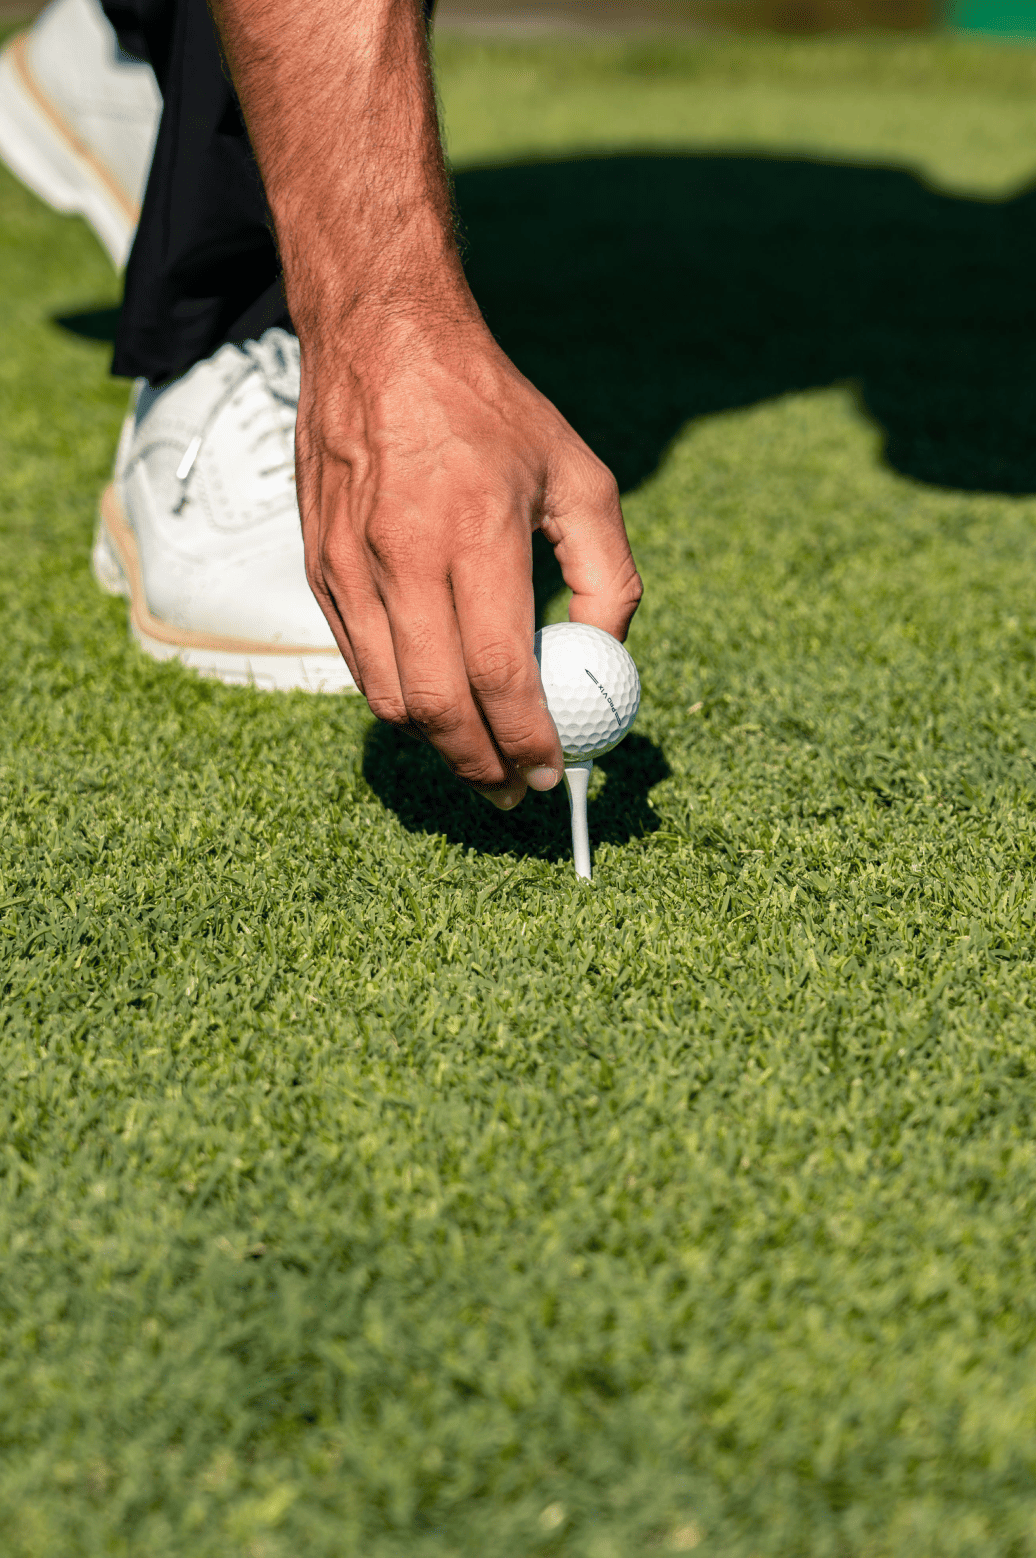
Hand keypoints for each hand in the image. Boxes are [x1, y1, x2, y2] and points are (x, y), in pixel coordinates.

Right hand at [296, 313, 641, 807]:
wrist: (381, 344)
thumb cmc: (493, 413)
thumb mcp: (583, 477)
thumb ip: (609, 575)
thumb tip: (604, 658)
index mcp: (477, 533)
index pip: (500, 675)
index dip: (527, 742)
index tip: (549, 775)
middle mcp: (404, 556)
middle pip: (438, 707)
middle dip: (480, 766)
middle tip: (511, 789)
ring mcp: (350, 566)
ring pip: (389, 699)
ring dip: (437, 743)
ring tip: (478, 753)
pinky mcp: (319, 568)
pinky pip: (357, 663)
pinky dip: (398, 699)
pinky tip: (435, 696)